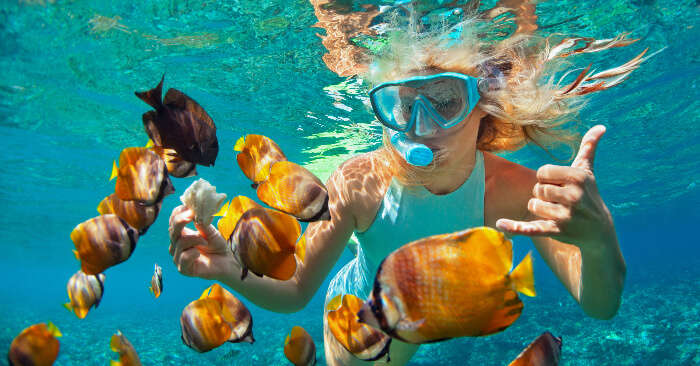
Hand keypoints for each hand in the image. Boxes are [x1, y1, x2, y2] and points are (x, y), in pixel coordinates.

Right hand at [168, 205, 236, 279]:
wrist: (227, 262)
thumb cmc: (217, 245)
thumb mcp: (209, 230)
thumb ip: (200, 222)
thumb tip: (193, 210)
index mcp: (180, 234)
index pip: (173, 221)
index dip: (178, 213)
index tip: (189, 207)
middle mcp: (176, 246)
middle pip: (172, 231)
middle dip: (181, 221)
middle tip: (191, 214)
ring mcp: (178, 258)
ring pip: (180, 243)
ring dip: (195, 239)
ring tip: (206, 240)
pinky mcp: (183, 269)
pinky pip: (183, 257)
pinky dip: (192, 253)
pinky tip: (199, 253)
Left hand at [496, 125, 614, 248]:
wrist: (599, 230)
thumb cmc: (589, 195)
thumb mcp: (588, 171)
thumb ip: (588, 148)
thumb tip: (600, 126)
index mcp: (577, 178)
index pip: (542, 172)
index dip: (547, 179)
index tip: (560, 185)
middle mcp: (573, 196)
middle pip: (537, 189)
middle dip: (543, 194)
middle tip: (559, 201)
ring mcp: (565, 215)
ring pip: (533, 205)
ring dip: (539, 208)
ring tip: (557, 212)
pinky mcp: (556, 231)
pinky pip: (531, 227)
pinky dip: (515, 227)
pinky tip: (500, 224)